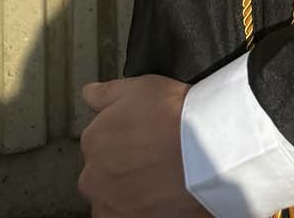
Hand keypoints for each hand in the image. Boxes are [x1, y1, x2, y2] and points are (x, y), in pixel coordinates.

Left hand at [79, 75, 205, 215]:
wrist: (204, 150)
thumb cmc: (173, 117)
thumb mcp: (138, 87)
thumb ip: (106, 93)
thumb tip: (89, 94)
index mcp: (92, 141)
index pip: (98, 140)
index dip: (122, 136)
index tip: (140, 135)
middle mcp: (92, 176)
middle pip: (102, 172)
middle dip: (120, 166)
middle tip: (150, 156)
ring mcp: (109, 205)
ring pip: (112, 197)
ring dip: (126, 190)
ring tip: (156, 178)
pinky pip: (124, 215)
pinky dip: (137, 209)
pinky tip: (157, 195)